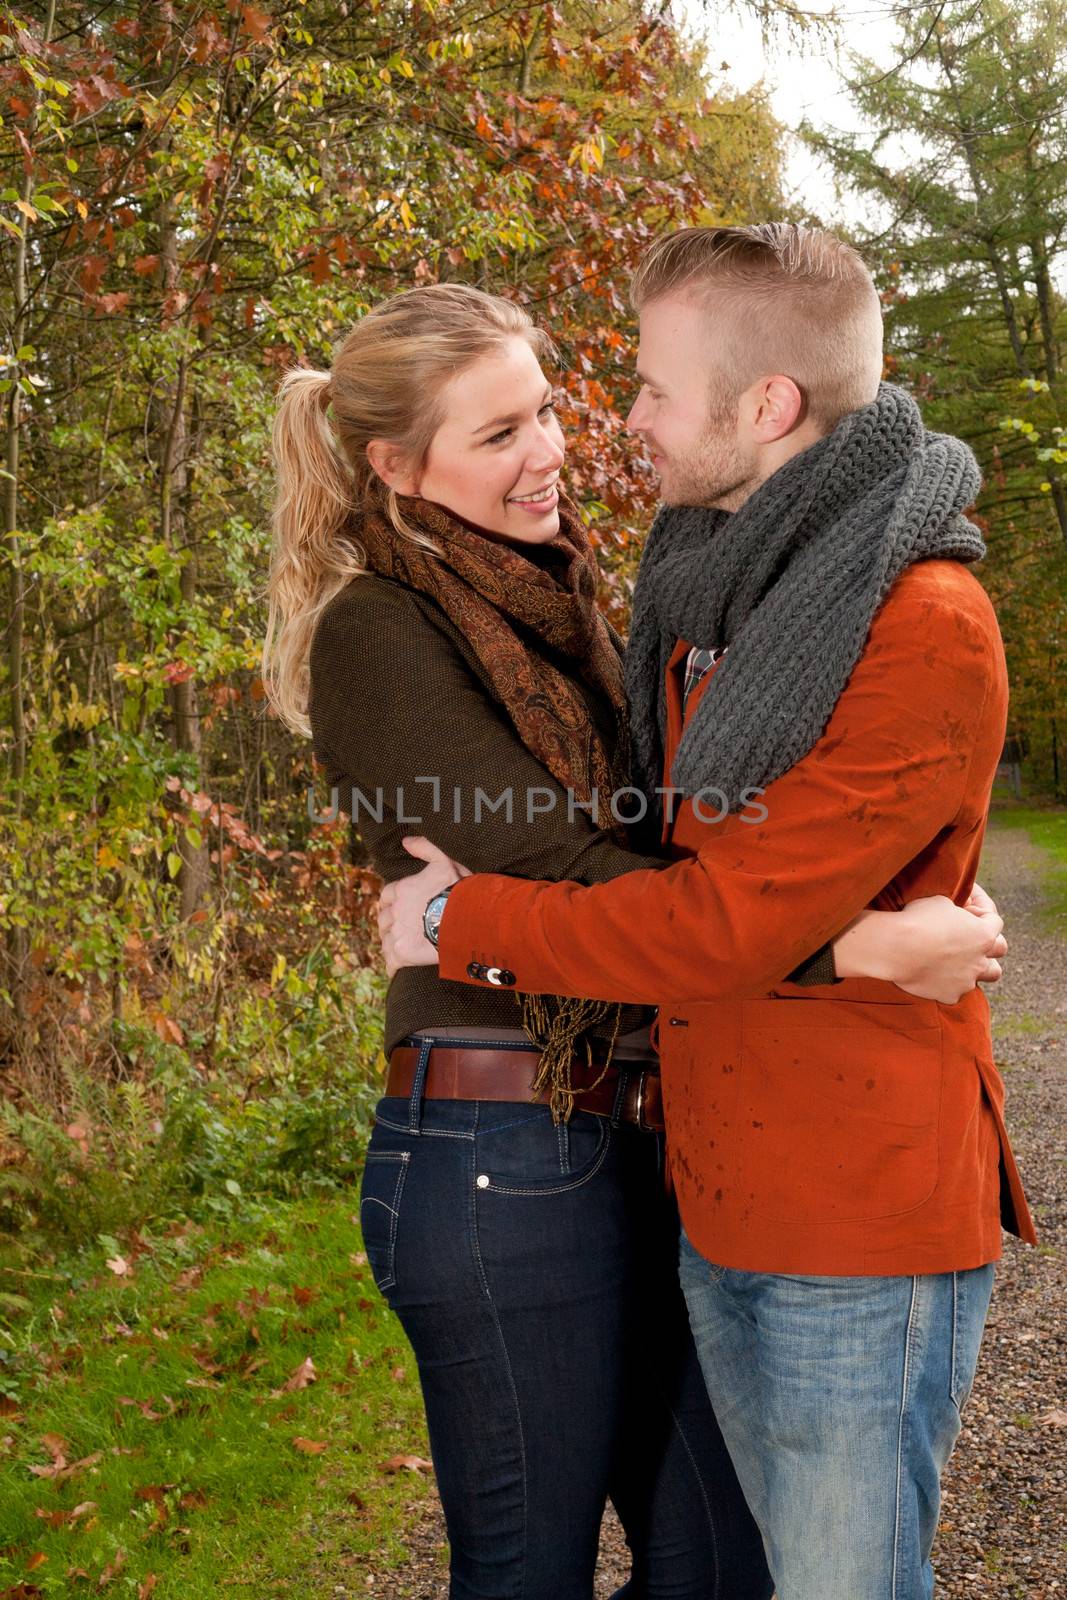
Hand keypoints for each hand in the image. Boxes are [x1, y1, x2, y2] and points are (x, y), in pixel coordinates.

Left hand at [377, 836, 471, 978]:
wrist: (468, 920)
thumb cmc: (459, 890)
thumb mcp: (445, 861)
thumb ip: (426, 848)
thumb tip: (406, 841)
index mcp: (401, 890)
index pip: (386, 896)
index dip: (391, 902)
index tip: (397, 907)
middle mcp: (394, 912)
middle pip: (383, 919)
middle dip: (389, 924)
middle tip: (400, 929)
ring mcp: (397, 934)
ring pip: (385, 940)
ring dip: (391, 943)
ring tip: (401, 948)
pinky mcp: (403, 954)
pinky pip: (391, 962)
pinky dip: (393, 965)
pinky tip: (398, 968)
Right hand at [836, 891, 1006, 1003]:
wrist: (896, 948)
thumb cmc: (917, 920)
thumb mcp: (940, 902)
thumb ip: (956, 911)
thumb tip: (955, 914)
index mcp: (984, 934)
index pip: (995, 921)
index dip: (982, 910)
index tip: (969, 904)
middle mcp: (981, 959)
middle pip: (1000, 950)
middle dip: (990, 941)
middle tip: (975, 937)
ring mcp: (967, 980)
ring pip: (986, 976)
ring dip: (977, 967)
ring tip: (963, 962)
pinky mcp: (950, 995)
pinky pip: (955, 991)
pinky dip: (949, 983)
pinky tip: (936, 975)